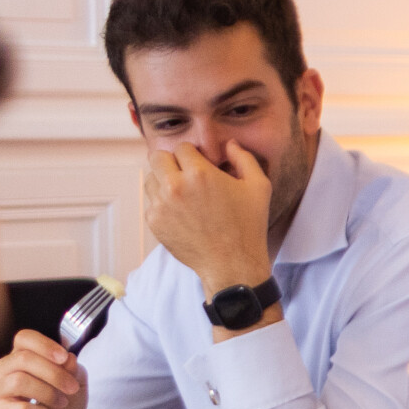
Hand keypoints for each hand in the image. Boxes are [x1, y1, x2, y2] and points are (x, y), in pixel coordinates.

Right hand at [0, 330, 87, 408]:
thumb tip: (69, 358)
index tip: (64, 357)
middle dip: (54, 373)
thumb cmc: (59, 405)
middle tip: (71, 388)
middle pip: (23, 359)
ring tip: (61, 402)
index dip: (45, 345)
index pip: (24, 338)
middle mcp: (4, 370)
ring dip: (47, 392)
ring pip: (19, 381)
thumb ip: (73, 370)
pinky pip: (18, 408)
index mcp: (21, 357)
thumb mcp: (76, 385)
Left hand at [143, 142, 273, 295]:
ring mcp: (161, 205)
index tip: (201, 165)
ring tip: (183, 194)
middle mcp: (175, 186)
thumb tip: (230, 144)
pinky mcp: (154, 221)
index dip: (194, 154)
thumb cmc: (248, 226)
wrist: (232, 264)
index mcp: (200, 174)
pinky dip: (163, 203)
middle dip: (172, 162)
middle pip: (157, 157)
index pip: (182, 148)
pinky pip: (151, 202)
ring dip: (164, 181)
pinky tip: (182, 213)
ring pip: (150, 178)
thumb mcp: (259, 187)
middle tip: (185, 173)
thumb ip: (244, 158)